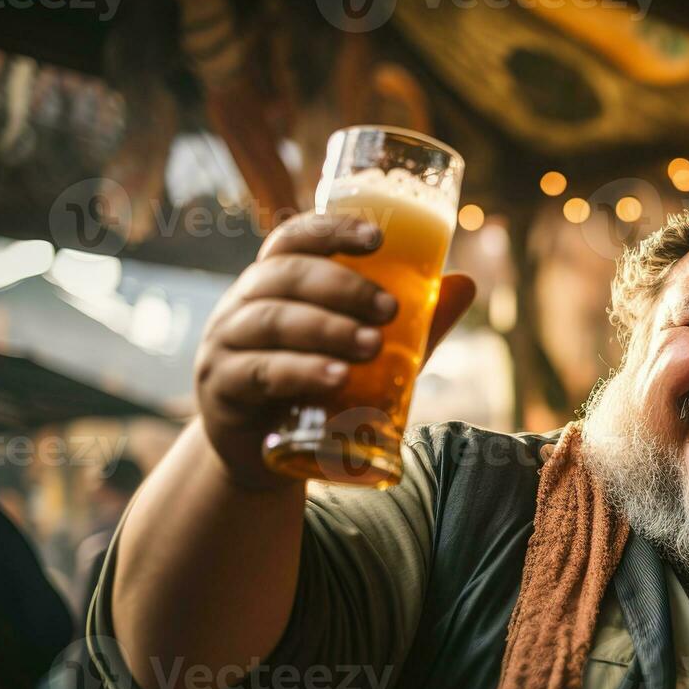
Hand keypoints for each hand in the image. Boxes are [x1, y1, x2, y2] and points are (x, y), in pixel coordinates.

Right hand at [193, 212, 476, 488]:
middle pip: (286, 276)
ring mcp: (225, 347)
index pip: (294, 239)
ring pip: (273, 322)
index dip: (331, 231)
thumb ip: (413, 323)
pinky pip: (260, 373)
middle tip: (390, 310)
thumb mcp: (367, 355)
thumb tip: (466, 282)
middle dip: (343, 287)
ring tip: (373, 345)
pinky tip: (335, 378)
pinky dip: (301, 371)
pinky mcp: (222, 391)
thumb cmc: (317, 389)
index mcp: (274, 284)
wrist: (265, 457)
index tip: (378, 239)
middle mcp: (242, 305)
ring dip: (327, 328)